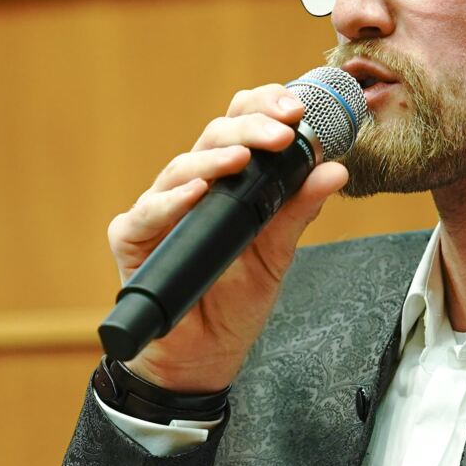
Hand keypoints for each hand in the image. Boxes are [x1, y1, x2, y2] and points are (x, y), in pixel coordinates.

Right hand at [108, 86, 349, 392]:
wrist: (204, 357)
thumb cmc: (234, 304)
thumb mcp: (278, 253)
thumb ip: (298, 210)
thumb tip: (334, 168)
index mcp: (227, 182)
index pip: (241, 124)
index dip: (265, 107)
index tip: (297, 110)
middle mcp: (191, 187)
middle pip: (214, 136)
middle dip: (250, 127)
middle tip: (282, 132)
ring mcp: (160, 210)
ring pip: (182, 167)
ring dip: (214, 159)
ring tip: (243, 157)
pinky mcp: (132, 239)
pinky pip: (148, 212)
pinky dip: (172, 201)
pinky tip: (196, 193)